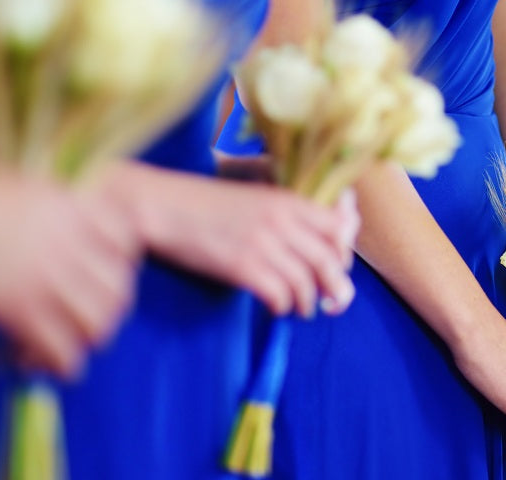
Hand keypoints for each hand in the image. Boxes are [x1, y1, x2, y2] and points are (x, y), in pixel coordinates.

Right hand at [0, 159, 140, 378]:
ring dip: (85, 338)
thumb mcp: (31, 186)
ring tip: (63, 340)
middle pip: (120, 290)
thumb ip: (61, 211)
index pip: (129, 243)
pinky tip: (31, 359)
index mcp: (80, 208)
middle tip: (83, 314)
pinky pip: (63, 352)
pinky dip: (55, 364)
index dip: (121, 262)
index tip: (102, 272)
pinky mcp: (23, 312)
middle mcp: (75, 245)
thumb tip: (70, 239)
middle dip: (107, 307)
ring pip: (100, 324)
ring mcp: (52, 280)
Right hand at [109, 164, 357, 317]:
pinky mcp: (242, 266)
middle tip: (333, 303)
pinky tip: (276, 308)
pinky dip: (283, 307)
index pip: (339, 228)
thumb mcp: (253, 195)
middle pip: (329, 261)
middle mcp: (282, 220)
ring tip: (302, 310)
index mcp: (287, 200)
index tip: (339, 268)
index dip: (345, 253)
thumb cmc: (204, 203)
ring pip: (306, 283)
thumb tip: (312, 238)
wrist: (161, 206)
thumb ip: (286, 212)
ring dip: (309, 303)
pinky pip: (279, 295)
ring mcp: (263, 244)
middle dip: (337, 288)